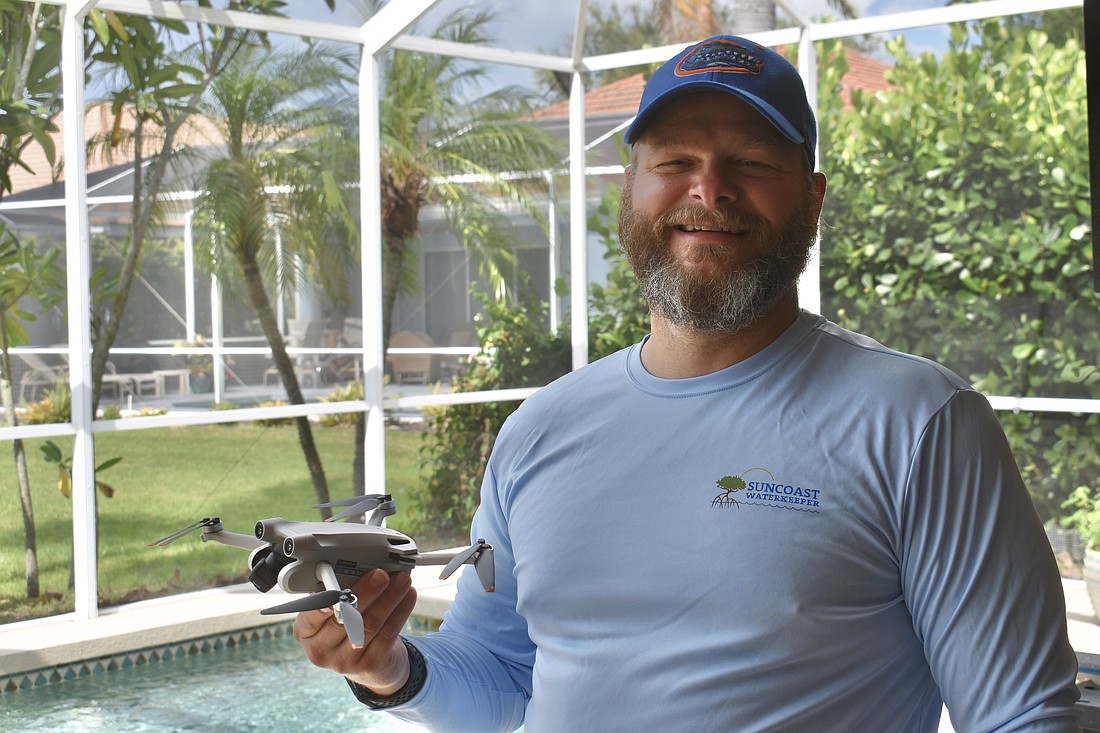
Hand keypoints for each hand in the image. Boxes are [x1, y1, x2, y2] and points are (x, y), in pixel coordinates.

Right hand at [293, 568, 417, 694]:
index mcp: (305, 631)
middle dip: (366, 593)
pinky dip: (400, 612)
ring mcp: (345, 661)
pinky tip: (408, 596)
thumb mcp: (332, 612)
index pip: (311, 615)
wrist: (366, 663)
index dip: (324, 603)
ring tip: (401, 580)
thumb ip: (339, 593)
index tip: (337, 589)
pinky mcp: (370, 664)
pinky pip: (388, 634)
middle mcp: (321, 649)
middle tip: (381, 575)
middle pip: (345, 618)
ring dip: (389, 598)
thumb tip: (361, 569)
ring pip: (370, 624)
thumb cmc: (345, 627)